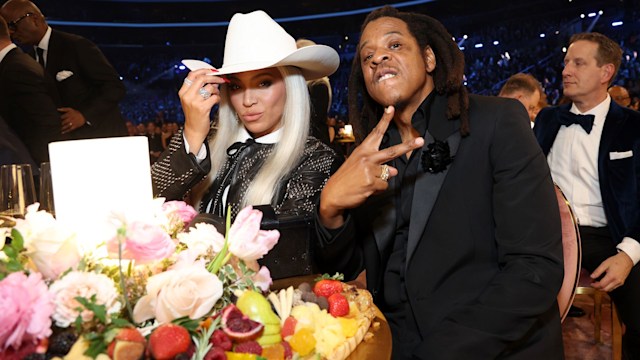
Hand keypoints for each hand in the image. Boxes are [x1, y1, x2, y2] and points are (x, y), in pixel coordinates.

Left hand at [58, 107, 85, 133]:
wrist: (84, 116)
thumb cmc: (76, 113)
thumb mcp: (70, 109)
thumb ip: (64, 109)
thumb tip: (58, 109)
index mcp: (69, 114)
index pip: (62, 117)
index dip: (62, 117)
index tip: (62, 118)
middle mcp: (70, 119)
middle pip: (63, 122)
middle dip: (62, 123)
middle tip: (62, 123)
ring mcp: (72, 123)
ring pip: (66, 126)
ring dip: (63, 127)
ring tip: (61, 128)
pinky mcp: (75, 126)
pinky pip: (69, 129)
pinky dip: (66, 131)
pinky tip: (62, 132)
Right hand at [179, 68, 226, 153]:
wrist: (193, 130)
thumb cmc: (194, 115)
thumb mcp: (191, 100)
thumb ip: (197, 88)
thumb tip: (211, 78)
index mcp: (183, 92)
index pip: (192, 75)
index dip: (203, 70)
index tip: (212, 71)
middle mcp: (187, 96)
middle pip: (202, 78)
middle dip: (214, 77)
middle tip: (221, 79)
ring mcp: (194, 102)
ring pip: (210, 88)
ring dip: (216, 90)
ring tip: (216, 94)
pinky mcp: (202, 108)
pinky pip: (214, 97)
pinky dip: (218, 98)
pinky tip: (215, 101)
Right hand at [319, 106, 423, 228]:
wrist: (333, 194)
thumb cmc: (345, 179)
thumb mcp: (358, 167)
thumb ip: (377, 166)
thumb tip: (394, 171)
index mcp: (363, 150)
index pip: (376, 133)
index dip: (384, 120)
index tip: (391, 109)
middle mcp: (367, 157)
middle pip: (392, 151)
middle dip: (408, 146)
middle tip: (420, 141)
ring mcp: (369, 170)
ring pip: (388, 175)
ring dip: (380, 181)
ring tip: (365, 183)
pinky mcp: (371, 182)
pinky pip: (384, 186)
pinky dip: (377, 190)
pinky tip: (366, 189)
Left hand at [590, 251, 633, 291]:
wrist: (626, 259)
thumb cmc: (616, 260)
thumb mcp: (604, 264)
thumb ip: (598, 271)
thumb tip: (592, 276)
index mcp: (612, 276)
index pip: (602, 285)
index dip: (595, 285)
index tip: (591, 283)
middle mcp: (617, 281)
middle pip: (605, 289)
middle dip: (598, 288)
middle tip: (594, 285)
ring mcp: (620, 282)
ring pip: (610, 290)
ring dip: (603, 288)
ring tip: (598, 284)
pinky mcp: (622, 282)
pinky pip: (614, 288)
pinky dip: (608, 287)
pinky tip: (605, 283)